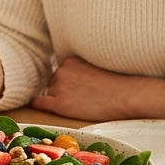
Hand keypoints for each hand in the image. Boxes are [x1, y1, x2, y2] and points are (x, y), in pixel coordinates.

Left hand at [34, 56, 164, 122]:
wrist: (126, 96)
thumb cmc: (117, 83)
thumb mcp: (95, 65)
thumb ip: (80, 68)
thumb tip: (73, 76)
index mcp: (70, 59)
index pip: (61, 70)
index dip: (67, 80)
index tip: (76, 86)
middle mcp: (62, 70)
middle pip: (53, 81)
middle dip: (62, 89)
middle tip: (81, 97)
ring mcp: (59, 87)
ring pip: (50, 92)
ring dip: (58, 98)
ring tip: (79, 103)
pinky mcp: (60, 104)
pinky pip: (39, 103)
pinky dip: (37, 104)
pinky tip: (37, 105)